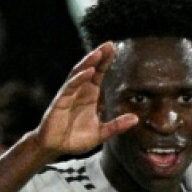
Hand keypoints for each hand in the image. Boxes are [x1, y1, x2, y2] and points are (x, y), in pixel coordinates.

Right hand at [36, 43, 137, 158]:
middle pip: (89, 68)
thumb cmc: (75, 139)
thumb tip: (136, 119)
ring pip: (78, 74)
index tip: (115, 49)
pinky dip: (79, 78)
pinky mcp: (60, 102)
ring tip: (99, 53)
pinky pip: (70, 87)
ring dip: (88, 63)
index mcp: (89, 95)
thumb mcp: (101, 133)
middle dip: (99, 56)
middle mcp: (79, 91)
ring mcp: (69, 95)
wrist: (55, 148)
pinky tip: (88, 72)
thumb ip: (117, 125)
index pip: (99, 74)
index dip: (106, 62)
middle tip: (110, 44)